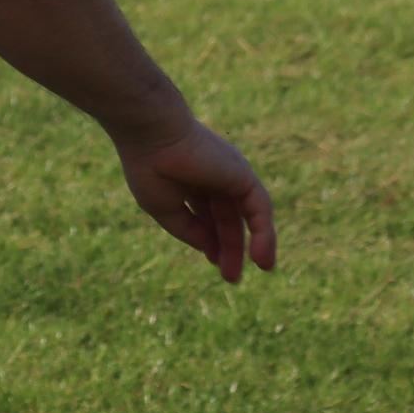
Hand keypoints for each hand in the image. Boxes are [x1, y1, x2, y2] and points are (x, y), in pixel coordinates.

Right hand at [112, 117, 276, 282]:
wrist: (152, 135)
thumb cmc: (149, 167)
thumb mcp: (165, 208)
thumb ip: (189, 230)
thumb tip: (211, 249)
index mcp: (190, 181)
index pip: (208, 215)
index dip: (211, 240)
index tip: (213, 261)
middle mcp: (213, 177)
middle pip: (228, 218)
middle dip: (229, 247)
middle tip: (231, 277)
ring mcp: (229, 175)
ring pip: (248, 215)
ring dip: (253, 244)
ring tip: (257, 270)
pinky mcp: (243, 176)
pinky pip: (259, 210)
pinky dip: (263, 235)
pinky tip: (260, 259)